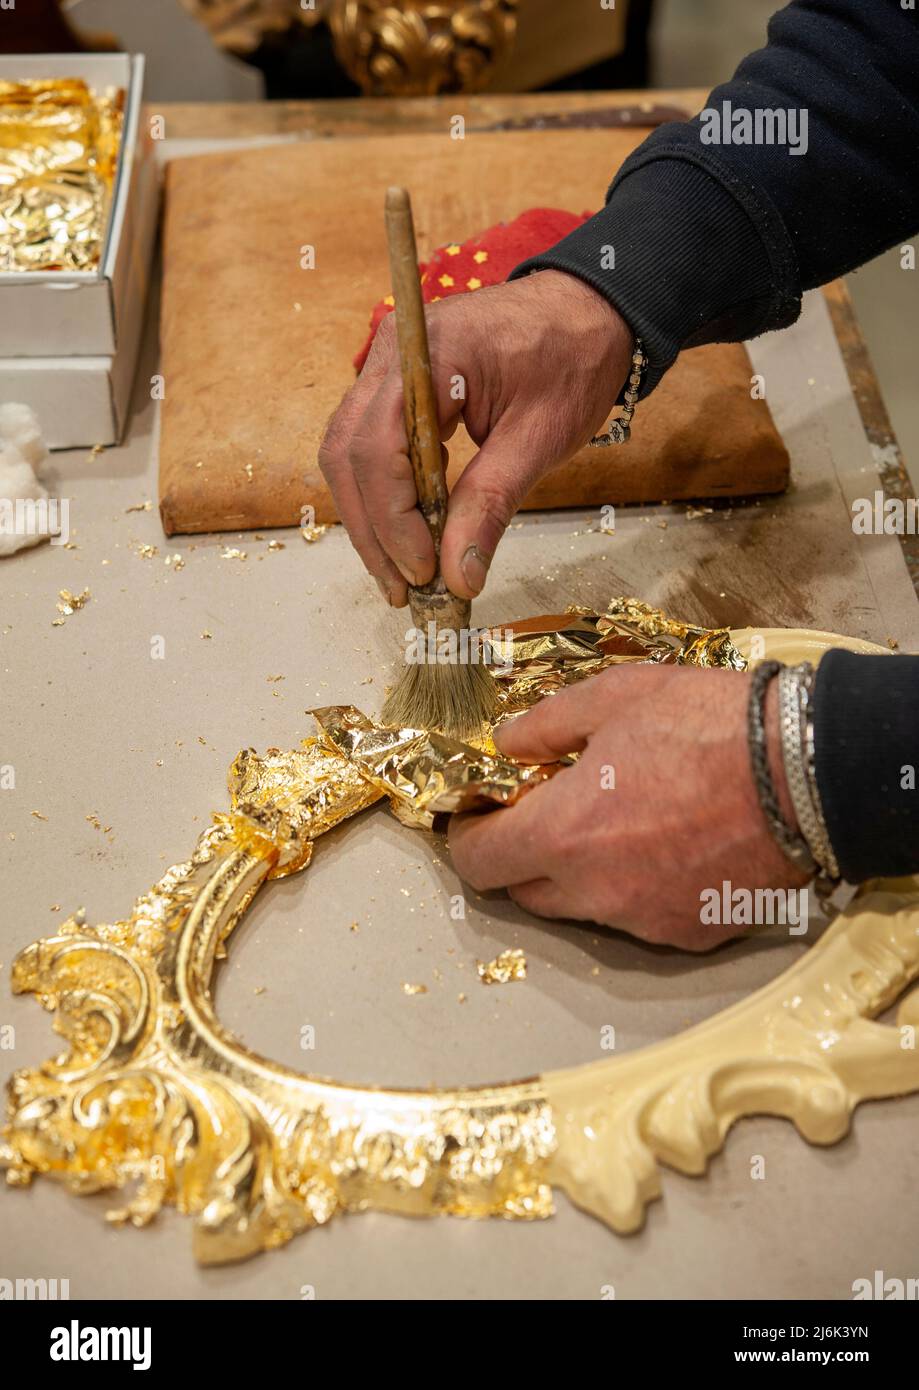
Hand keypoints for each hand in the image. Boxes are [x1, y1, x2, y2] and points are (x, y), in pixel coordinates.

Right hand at [319, 270, 632, 606]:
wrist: (589, 311)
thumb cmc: (572, 360)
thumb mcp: (539, 438)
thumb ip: (491, 504)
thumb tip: (459, 577)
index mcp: (428, 353)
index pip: (379, 448)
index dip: (393, 520)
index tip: (424, 571)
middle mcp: (391, 355)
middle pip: (348, 454)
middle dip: (372, 531)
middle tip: (403, 589)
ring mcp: (386, 369)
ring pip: (349, 454)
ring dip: (370, 519)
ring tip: (402, 574)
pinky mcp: (394, 388)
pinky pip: (369, 446)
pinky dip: (383, 496)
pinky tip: (410, 533)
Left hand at [448, 665, 809, 949]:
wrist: (809, 772)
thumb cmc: (708, 726)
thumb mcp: (614, 697)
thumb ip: (544, 725)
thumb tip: (506, 743)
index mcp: (563, 834)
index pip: (478, 863)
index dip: (468, 837)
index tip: (480, 814)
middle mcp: (595, 892)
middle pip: (524, 893)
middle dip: (523, 855)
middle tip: (550, 812)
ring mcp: (644, 921)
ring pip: (584, 907)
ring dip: (583, 873)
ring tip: (622, 822)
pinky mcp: (690, 934)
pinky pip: (640, 918)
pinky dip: (638, 888)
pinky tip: (668, 845)